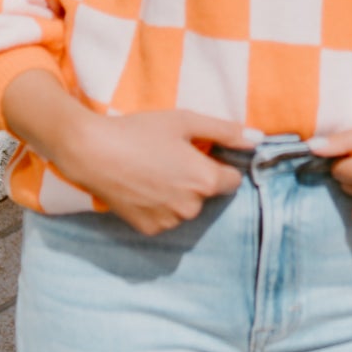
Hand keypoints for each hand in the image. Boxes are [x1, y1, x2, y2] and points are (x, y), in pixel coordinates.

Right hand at [3, 69, 257, 235]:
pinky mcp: (149, 230)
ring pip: (186, 207)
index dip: (221, 164)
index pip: (233, 179)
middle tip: (171, 156)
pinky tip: (142, 185)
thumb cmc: (140, 131)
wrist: (92, 152)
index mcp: (206, 182)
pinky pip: (165, 217)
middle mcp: (192, 208)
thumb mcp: (186, 121)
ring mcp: (169, 222)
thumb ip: (226, 131)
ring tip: (152, 169)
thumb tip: (259, 139)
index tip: (202, 152)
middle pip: (207, 194)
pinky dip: (159, 205)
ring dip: (178, 193)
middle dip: (197, 178)